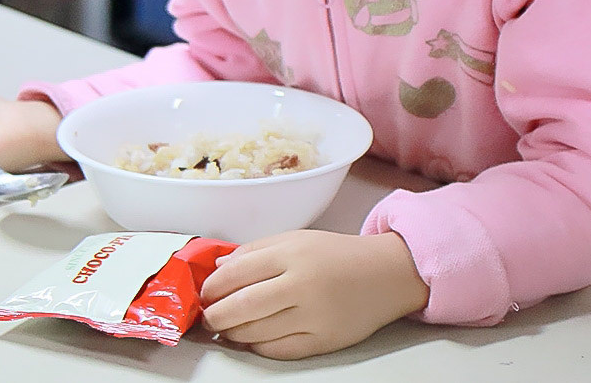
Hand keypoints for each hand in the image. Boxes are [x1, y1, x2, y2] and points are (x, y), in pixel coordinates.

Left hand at [199, 230, 428, 359]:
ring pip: (256, 332)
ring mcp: (314, 315)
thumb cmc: (337, 255)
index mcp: (292, 253)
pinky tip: (251, 339)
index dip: (212, 287)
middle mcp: (302, 284)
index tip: (205, 293)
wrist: (386, 275)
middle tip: (208, 317)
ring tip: (226, 329)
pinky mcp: (324, 340)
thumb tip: (219, 269)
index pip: (237, 272)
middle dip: (216, 316)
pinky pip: (279, 350)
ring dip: (233, 333)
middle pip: (242, 307)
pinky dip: (258, 347)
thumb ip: (256, 250)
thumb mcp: (297, 239)